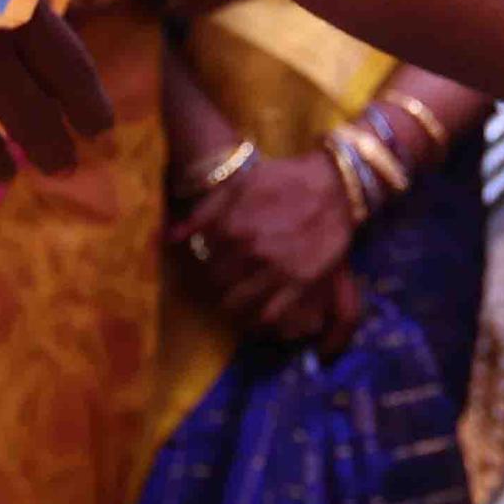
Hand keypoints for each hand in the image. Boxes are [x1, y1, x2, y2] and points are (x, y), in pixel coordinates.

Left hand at [174, 149, 365, 345]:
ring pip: (238, 303)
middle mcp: (250, 251)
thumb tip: (170, 238)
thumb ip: (203, 211)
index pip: (202, 259)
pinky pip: (269, 315)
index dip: (203, 264)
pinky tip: (255, 319)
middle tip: (223, 284)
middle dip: (216, 285)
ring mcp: (275, 269)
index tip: (210, 264)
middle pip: (217, 284)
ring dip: (232, 306)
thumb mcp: (238, 184)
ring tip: (236, 302)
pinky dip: (257, 322)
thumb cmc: (283, 180)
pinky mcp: (300, 283)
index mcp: (231, 227)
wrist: (333, 187)